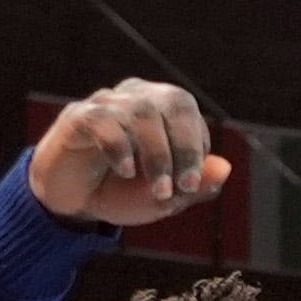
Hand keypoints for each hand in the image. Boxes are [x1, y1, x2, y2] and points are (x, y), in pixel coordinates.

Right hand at [28, 81, 227, 226]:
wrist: (75, 203)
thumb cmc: (125, 193)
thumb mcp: (168, 198)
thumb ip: (198, 185)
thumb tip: (225, 168)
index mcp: (161, 108)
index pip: (187, 110)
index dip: (195, 147)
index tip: (191, 185)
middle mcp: (135, 97)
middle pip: (173, 100)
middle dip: (185, 146)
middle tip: (184, 187)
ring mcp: (105, 104)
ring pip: (141, 111)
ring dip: (157, 155)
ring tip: (159, 191)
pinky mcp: (77, 117)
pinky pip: (102, 120)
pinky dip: (119, 147)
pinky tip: (125, 172)